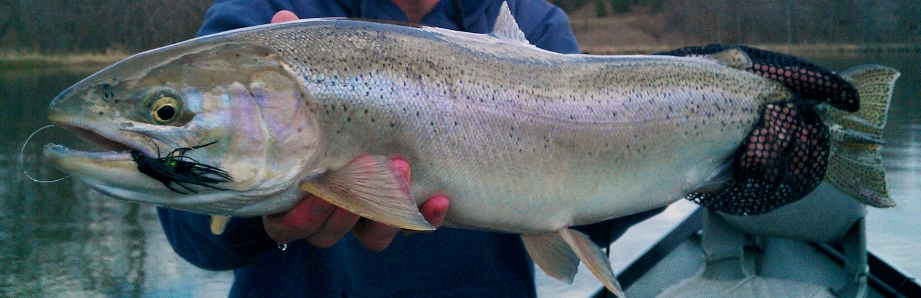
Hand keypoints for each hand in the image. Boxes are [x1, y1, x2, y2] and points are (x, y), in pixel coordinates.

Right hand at [261, 11, 448, 251]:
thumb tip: (283, 21)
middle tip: (364, 169)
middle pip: (323, 234)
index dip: (296, 214)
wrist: (388, 107)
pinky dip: (424, 217)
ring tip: (402, 169)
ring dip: (384, 209)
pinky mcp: (402, 212)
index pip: (283, 222)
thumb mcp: (319, 79)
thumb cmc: (336, 97)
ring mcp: (367, 213)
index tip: (313, 185)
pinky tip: (440, 199)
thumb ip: (302, 62)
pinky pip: (410, 227)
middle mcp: (328, 208)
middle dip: (342, 209)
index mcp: (296, 187)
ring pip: (367, 236)